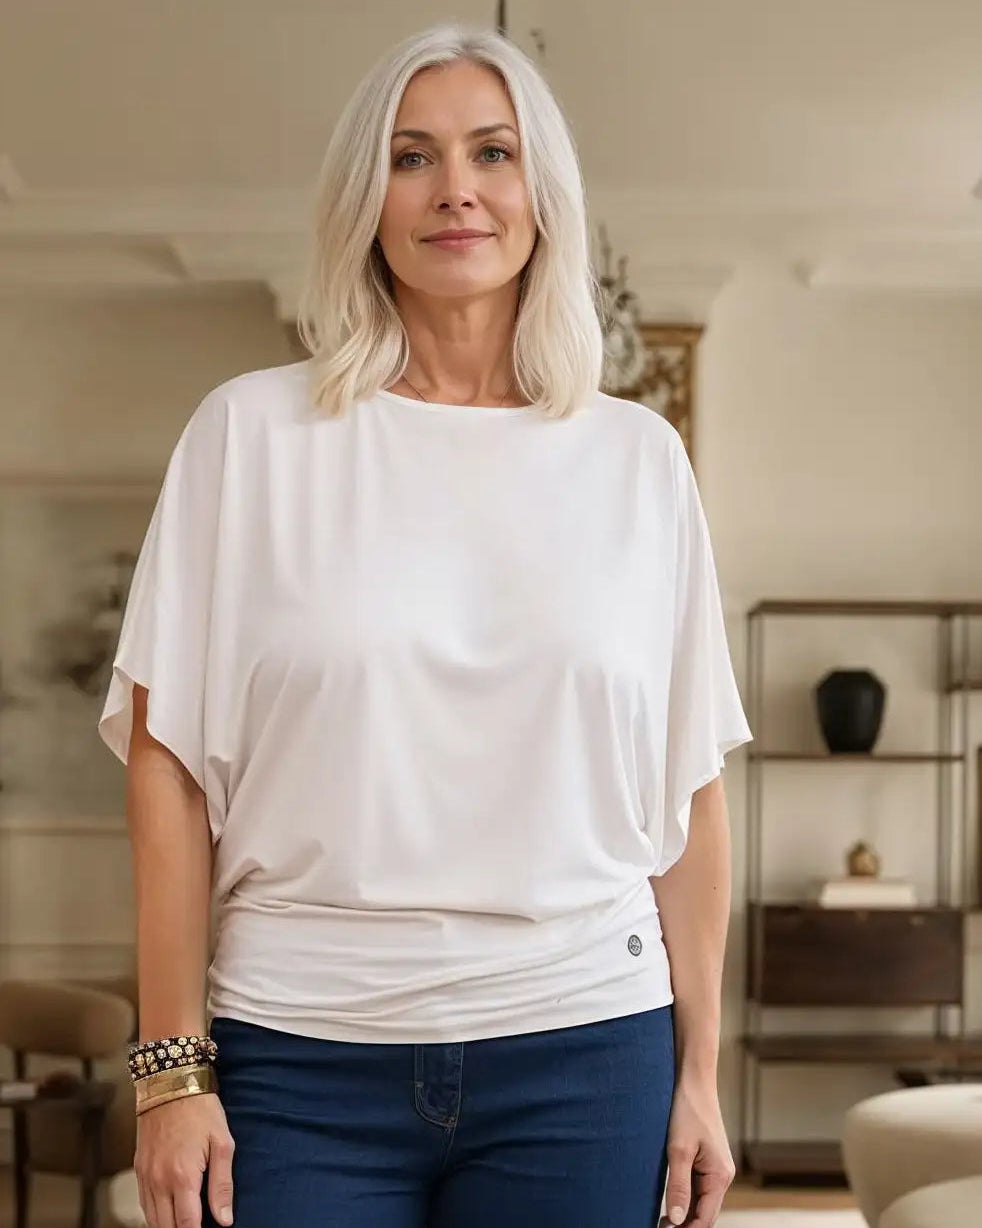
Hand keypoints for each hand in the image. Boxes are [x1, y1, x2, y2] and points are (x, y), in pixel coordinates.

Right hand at [135, 1092, 234, 1227]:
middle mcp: (159, 1182)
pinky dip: (154, 1215)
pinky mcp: (138, 1168)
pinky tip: (168, 1214)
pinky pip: (143, 1204)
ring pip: (152, 1219)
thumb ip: (222, 1185)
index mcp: (183, 1177)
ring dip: (167, 1226)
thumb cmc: (201, 1110)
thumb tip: (225, 1220)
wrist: (170, 1083)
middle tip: (198, 1226)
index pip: (187, 1225)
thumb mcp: (222, 1143)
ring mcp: (145, 1176)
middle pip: (167, 1227)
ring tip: (185, 1223)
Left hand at [659, 1076, 735, 1226]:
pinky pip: (697, 1186)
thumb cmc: (687, 1110)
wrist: (693, 1081)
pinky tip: (668, 1201)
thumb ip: (678, 1186)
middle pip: (705, 1213)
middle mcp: (722, 1175)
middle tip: (659, 1227)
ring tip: (660, 1219)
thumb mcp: (678, 1150)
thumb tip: (677, 1220)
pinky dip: (684, 1196)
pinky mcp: (706, 1160)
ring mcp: (715, 1168)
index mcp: (720, 1176)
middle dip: (685, 1224)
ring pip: (701, 1201)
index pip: (706, 1219)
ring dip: (684, 1212)